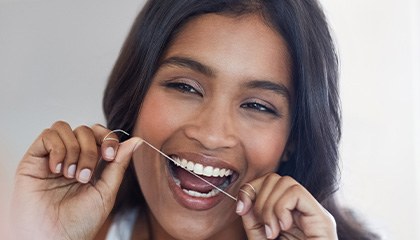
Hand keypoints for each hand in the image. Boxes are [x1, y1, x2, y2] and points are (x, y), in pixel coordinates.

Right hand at [10, 121, 140, 239]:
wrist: (55, 239)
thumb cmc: (80, 222)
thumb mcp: (106, 191)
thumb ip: (119, 164)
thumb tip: (137, 140)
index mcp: (90, 164)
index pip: (100, 135)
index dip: (107, 138)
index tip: (109, 155)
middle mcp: (71, 157)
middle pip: (85, 130)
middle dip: (90, 150)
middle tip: (86, 176)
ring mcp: (53, 157)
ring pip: (66, 128)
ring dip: (73, 150)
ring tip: (70, 176)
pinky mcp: (34, 159)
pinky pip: (48, 134)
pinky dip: (57, 148)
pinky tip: (57, 170)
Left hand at [236, 173, 336, 239]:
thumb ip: (253, 221)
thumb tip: (245, 199)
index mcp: (288, 214)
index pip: (268, 183)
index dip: (250, 190)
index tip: (240, 208)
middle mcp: (302, 211)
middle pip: (274, 178)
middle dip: (259, 199)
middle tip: (263, 226)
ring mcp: (313, 213)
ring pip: (284, 182)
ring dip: (270, 207)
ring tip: (273, 231)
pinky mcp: (322, 218)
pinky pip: (295, 192)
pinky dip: (281, 208)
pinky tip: (283, 227)